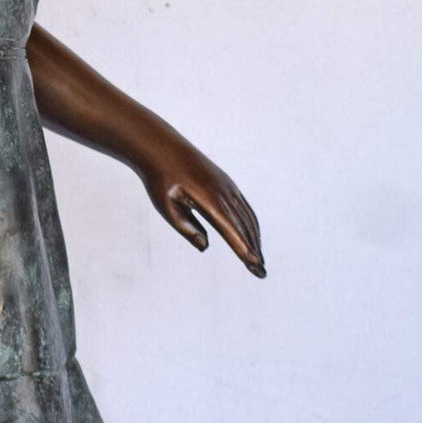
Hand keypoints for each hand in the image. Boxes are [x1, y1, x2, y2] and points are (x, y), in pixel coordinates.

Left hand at [137, 128, 264, 276]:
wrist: (162, 148)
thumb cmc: (160, 180)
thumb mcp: (166, 206)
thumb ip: (186, 227)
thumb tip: (205, 246)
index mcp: (208, 198)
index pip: (230, 228)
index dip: (243, 248)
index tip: (254, 265)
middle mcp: (223, 191)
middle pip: (243, 226)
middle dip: (254, 251)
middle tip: (261, 274)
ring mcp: (228, 186)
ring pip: (247, 217)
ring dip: (255, 240)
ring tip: (258, 261)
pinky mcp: (228, 184)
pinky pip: (244, 208)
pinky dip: (251, 225)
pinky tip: (252, 238)